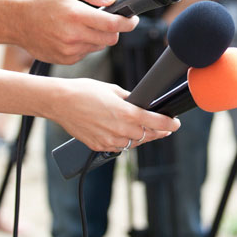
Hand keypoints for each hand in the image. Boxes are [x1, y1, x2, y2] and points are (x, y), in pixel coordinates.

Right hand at [15, 0, 138, 64]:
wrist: (16, 20)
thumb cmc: (42, 0)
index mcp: (76, 15)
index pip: (112, 24)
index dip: (128, 23)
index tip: (133, 20)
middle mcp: (73, 35)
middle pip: (110, 39)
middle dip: (114, 30)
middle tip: (107, 20)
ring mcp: (69, 50)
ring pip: (99, 47)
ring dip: (98, 37)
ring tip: (82, 25)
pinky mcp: (65, 59)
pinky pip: (86, 53)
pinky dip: (85, 45)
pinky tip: (71, 35)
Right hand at [50, 78, 180, 151]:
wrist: (60, 102)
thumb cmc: (85, 92)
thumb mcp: (113, 90)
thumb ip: (130, 100)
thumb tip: (140, 104)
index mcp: (127, 113)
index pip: (157, 123)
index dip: (170, 124)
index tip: (176, 123)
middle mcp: (121, 130)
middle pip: (148, 136)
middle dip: (158, 132)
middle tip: (165, 128)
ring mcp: (110, 140)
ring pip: (133, 143)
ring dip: (140, 137)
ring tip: (144, 130)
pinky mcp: (99, 146)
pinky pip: (118, 147)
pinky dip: (123, 141)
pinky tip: (123, 133)